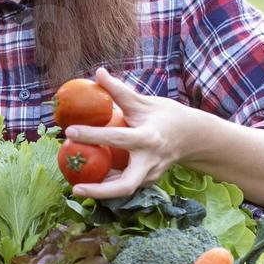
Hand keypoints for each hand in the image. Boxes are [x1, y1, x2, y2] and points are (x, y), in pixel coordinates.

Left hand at [62, 67, 201, 199]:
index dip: (92, 135)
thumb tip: (98, 72)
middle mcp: (150, 161)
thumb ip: (119, 91)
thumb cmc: (166, 115)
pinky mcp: (149, 180)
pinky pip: (126, 185)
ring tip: (76, 186)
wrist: (194, 136)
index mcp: (149, 138)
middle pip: (125, 185)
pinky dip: (109, 185)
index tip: (69, 131)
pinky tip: (90, 180)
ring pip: (124, 189)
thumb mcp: (144, 102)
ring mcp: (151, 174)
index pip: (117, 138)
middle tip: (75, 188)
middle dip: (100, 191)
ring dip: (101, 191)